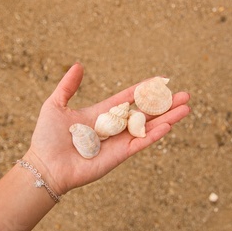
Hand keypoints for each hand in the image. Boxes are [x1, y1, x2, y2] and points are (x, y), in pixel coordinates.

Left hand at [23, 63, 190, 194]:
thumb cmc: (47, 137)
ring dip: (167, 117)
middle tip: (185, 95)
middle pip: (145, 112)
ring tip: (186, 108)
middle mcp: (113, 127)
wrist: (45, 164)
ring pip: (148, 127)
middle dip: (165, 104)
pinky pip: (139, 143)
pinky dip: (153, 135)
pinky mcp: (119, 156)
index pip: (129, 98)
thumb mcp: (56, 104)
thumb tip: (79, 66)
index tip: (162, 80)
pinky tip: (168, 125)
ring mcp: (118, 142)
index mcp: (101, 113)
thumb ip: (68, 86)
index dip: (145, 89)